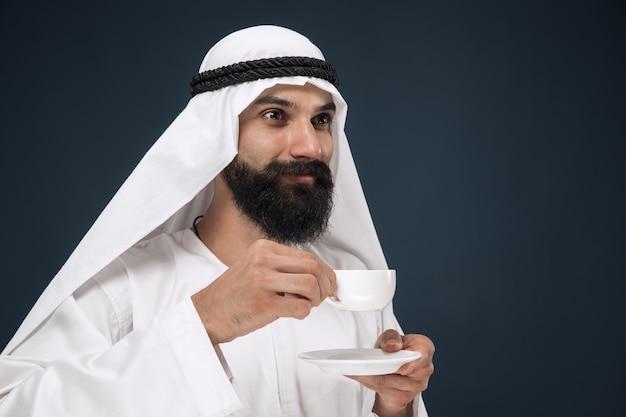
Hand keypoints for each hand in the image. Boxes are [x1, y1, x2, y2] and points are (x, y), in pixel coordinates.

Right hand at [191, 239, 335, 343]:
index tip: (328, 282)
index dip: (324, 271)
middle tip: (323, 296)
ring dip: (316, 299)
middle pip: (313, 266)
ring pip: (310, 285)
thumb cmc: (233, 295)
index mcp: (263, 248)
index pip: (306, 255)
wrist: (207, 314)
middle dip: (325, 284)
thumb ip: (282, 267)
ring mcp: (263, 281)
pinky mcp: (264, 304)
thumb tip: (316, 274)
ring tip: (306, 304)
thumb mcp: (255, 268)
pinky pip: (301, 307)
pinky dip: (304, 313)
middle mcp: (263, 260)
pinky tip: (293, 313)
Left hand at [349, 330, 434, 416]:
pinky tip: (358, 376)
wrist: (397, 369)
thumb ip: (391, 337)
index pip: (421, 355)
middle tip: (363, 365)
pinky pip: (381, 389)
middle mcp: (424, 369)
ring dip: (367, 376)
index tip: (402, 370)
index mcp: (424, 349)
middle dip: (380, 368)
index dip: (412, 364)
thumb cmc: (397, 350)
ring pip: (386, 382)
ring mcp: (415, 385)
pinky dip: (367, 382)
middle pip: (400, 371)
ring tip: (354, 369)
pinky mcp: (403, 397)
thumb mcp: (391, 337)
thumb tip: (392, 346)